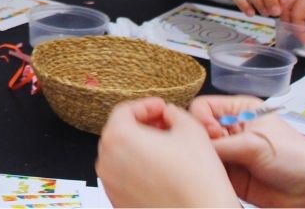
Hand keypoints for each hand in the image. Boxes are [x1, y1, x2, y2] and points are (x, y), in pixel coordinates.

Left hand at [96, 97, 237, 206]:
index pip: (124, 111)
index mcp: (119, 138)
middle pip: (120, 133)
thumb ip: (174, 112)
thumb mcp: (192, 130)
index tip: (161, 108)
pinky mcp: (118, 202)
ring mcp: (110, 185)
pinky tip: (162, 171)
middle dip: (143, 126)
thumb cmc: (197, 182)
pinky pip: (125, 178)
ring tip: (167, 150)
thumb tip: (168, 113)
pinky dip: (139, 169)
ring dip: (141, 148)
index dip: (146, 105)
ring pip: (121, 156)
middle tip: (165, 126)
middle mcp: (107, 162)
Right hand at [194, 97, 304, 206]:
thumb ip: (220, 144)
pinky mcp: (230, 175)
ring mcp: (231, 153)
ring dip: (203, 159)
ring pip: (201, 151)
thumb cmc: (297, 159)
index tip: (213, 134)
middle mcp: (233, 129)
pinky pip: (209, 171)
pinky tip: (214, 178)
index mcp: (241, 110)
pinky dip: (206, 174)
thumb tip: (190, 144)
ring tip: (213, 168)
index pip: (203, 106)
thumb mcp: (255, 144)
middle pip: (198, 129)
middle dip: (200, 140)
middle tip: (212, 153)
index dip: (201, 119)